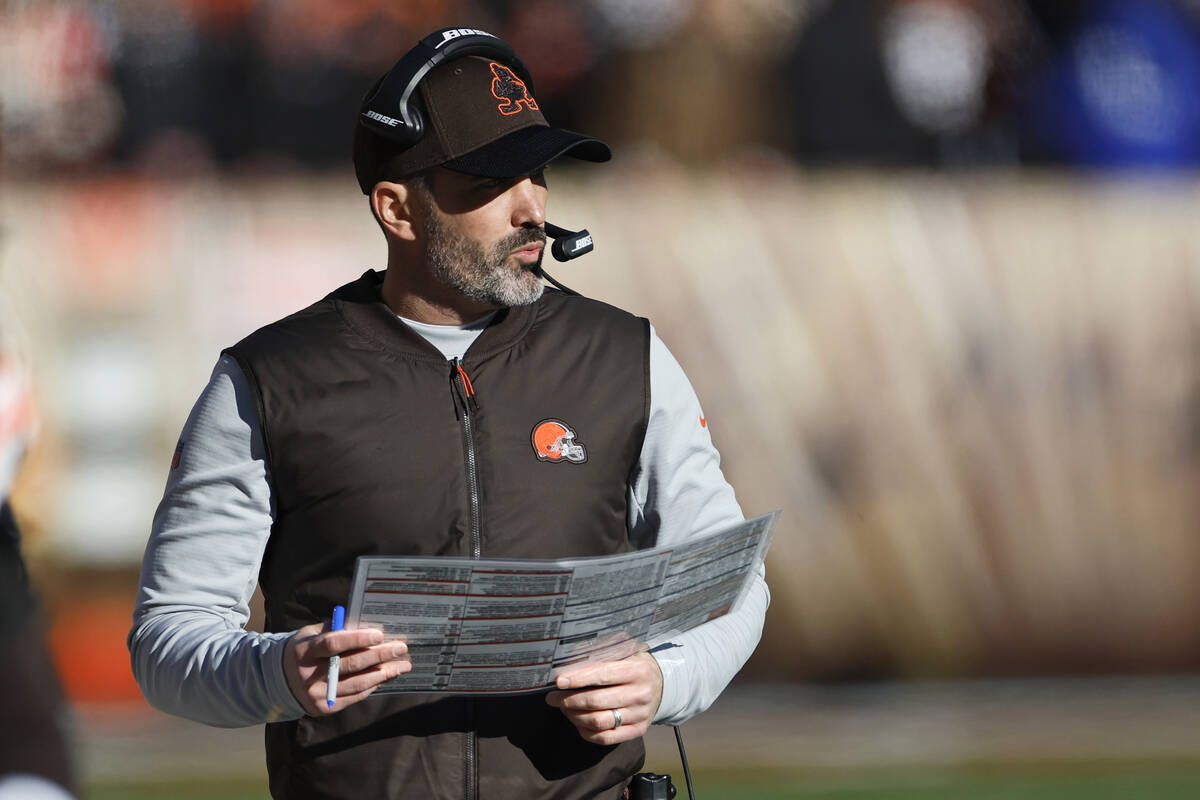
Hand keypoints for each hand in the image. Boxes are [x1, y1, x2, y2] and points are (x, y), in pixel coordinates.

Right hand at [282, 622, 410, 715]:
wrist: (281, 679)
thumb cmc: (305, 650)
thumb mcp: (312, 634)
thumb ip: (336, 630)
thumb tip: (368, 626)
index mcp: (304, 652)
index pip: (333, 644)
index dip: (357, 639)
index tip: (380, 634)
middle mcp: (309, 676)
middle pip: (350, 665)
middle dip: (379, 655)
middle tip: (401, 648)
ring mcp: (317, 695)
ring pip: (357, 684)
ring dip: (383, 674)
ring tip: (403, 665)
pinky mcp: (325, 708)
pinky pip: (355, 696)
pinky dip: (373, 685)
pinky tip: (386, 676)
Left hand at [544, 651, 662, 744]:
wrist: (661, 683)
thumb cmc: (635, 665)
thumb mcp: (625, 651)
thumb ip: (603, 652)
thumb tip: (572, 657)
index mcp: (638, 670)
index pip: (603, 675)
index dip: (578, 679)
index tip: (559, 681)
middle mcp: (641, 694)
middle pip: (597, 702)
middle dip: (569, 700)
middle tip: (553, 697)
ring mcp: (640, 715)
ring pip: (599, 722)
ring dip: (575, 716)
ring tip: (564, 708)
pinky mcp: (638, 730)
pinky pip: (606, 738)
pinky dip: (587, 732)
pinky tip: (577, 722)